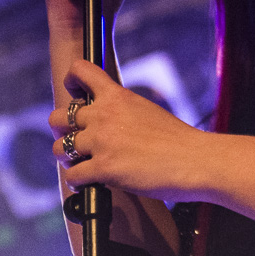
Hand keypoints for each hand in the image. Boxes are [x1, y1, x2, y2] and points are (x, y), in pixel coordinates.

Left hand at [50, 59, 206, 200]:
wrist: (197, 160)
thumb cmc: (179, 141)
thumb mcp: (146, 111)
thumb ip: (122, 112)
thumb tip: (107, 123)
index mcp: (117, 97)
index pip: (80, 71)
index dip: (70, 82)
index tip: (76, 96)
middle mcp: (104, 115)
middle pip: (57, 117)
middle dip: (62, 131)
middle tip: (75, 141)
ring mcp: (102, 142)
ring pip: (59, 149)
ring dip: (68, 159)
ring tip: (82, 165)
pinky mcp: (104, 169)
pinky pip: (73, 176)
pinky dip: (78, 183)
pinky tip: (90, 184)